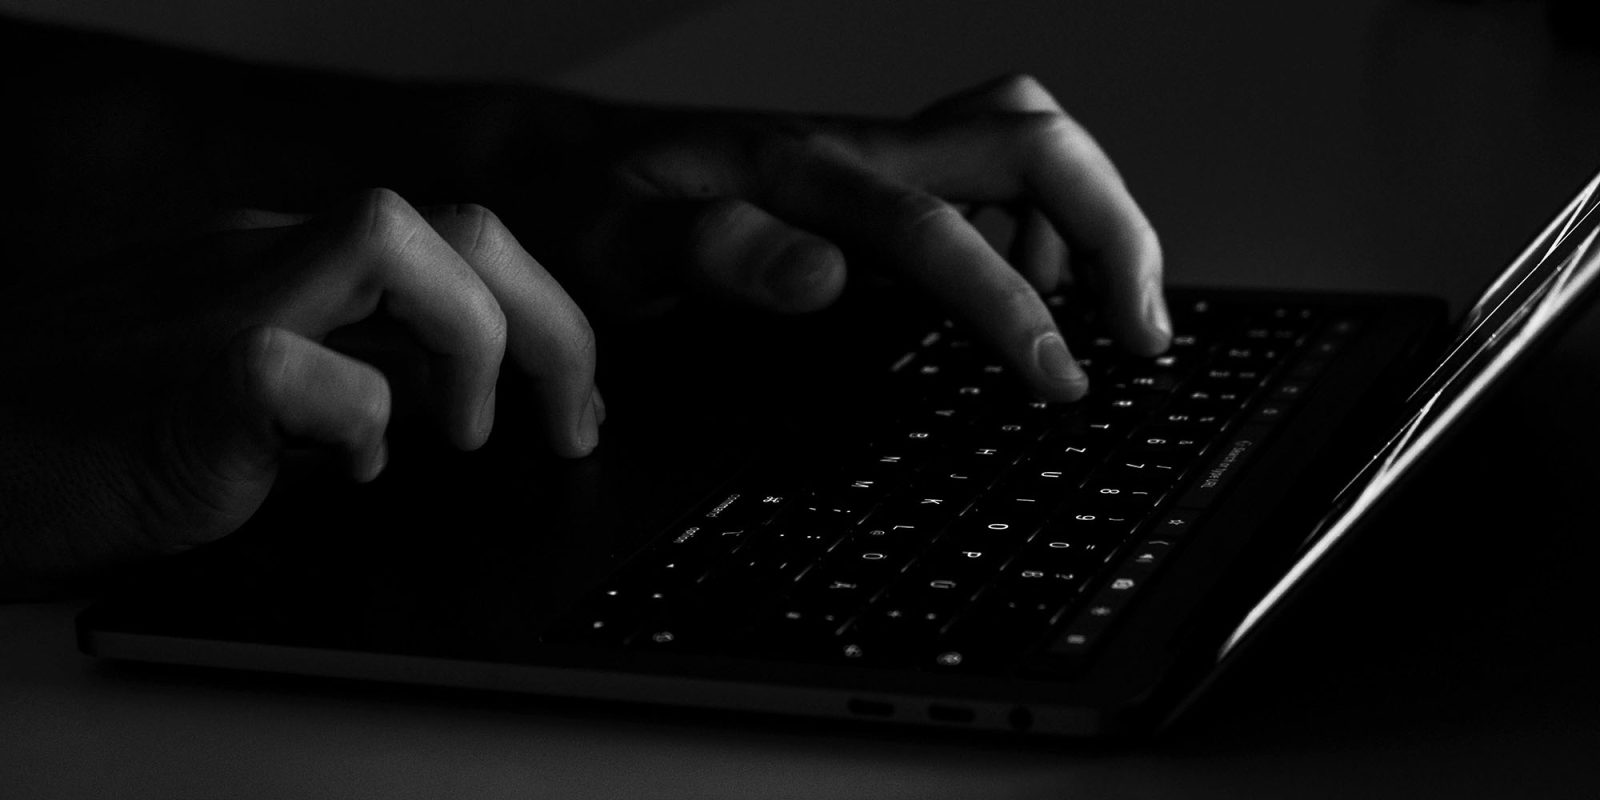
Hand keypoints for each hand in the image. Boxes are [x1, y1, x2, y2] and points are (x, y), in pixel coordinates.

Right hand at [0, 189, 596, 589]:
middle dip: (556, 326)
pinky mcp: (187, 383)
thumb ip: (365, 384)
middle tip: (570, 424)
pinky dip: (359, 426)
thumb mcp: (271, 401)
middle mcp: (270, 265)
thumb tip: (479, 410)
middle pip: (462, 228)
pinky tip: (348, 475)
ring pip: (398, 240)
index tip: (579, 405)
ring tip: (468, 437)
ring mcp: (224, 307)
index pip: (461, 246)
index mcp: (298, 269)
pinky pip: (301, 370)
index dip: (550, 318)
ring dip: (476, 345)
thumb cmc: (105, 441)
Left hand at [513, 73, 1169, 400]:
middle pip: (1028, 142)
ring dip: (1086, 220)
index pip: (937, 229)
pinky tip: (1027, 285)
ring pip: (1021, 147)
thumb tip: (824, 278)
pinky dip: (1038, 225)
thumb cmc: (579, 210)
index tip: (1059, 381)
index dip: (1009, 304)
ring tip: (1102, 319)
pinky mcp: (868, 183)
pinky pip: (985, 178)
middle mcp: (853, 152)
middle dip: (1112, 227)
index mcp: (800, 172)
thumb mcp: (609, 243)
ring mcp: (868, 161)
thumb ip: (710, 253)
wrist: (555, 167)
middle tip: (1142, 331)